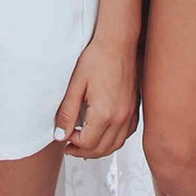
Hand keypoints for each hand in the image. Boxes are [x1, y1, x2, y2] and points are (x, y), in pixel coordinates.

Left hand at [55, 32, 138, 156]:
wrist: (118, 43)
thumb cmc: (97, 58)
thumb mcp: (75, 85)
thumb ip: (67, 113)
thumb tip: (60, 135)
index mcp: (104, 113)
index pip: (87, 144)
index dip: (72, 144)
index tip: (63, 137)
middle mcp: (121, 118)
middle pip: (102, 149)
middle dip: (83, 151)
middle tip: (69, 146)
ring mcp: (130, 114)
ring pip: (116, 145)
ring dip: (99, 149)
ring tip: (84, 144)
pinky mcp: (135, 109)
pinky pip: (126, 135)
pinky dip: (113, 140)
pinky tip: (103, 134)